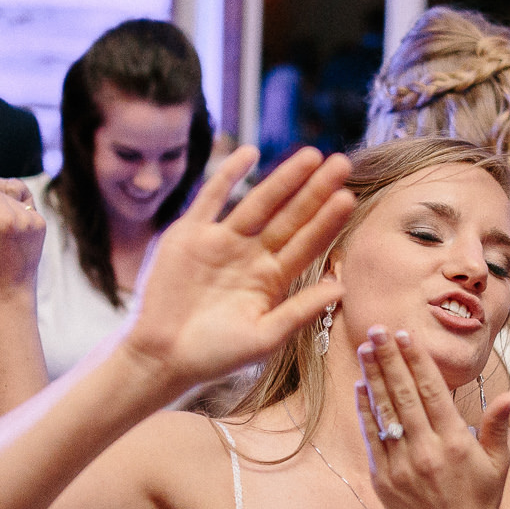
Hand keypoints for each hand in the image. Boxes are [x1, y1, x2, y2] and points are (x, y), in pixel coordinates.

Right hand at [122, 146, 353, 390]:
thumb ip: (300, 311)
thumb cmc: (214, 355)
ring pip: (259, 202)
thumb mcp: (264, 337)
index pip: (307, 244)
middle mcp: (251, 256)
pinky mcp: (190, 233)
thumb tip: (341, 286)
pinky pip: (212, 197)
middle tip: (343, 164)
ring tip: (311, 156)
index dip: (326, 222)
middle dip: (315, 191)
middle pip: (290, 217)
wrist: (161, 355)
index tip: (348, 198)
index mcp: (272, 280)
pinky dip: (228, 174)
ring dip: (284, 179)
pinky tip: (250, 152)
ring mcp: (222, 242)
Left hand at [355, 326, 509, 508]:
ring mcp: (401, 466)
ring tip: (365, 348)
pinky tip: (361, 386)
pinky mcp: (383, 480)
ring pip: (384, 412)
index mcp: (456, 443)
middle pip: (403, 394)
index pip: (432, 391)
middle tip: (376, 328)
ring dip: (372, 377)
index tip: (405, 334)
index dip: (416, 360)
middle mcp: (426, 452)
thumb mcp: (498, 463)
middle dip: (388, 358)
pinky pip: (371, 437)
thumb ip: (498, 425)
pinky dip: (365, 410)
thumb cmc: (481, 500)